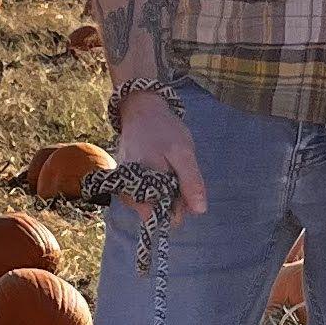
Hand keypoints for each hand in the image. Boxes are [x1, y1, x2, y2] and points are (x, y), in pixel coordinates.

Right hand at [114, 88, 207, 218]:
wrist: (141, 108)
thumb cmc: (162, 129)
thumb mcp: (183, 153)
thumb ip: (190, 182)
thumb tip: (200, 211)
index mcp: (142, 186)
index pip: (160, 216)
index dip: (177, 207)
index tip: (185, 189)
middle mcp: (128, 190)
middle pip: (155, 210)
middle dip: (172, 197)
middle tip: (177, 170)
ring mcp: (125, 185)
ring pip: (152, 201)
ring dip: (165, 189)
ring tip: (169, 166)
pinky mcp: (126, 180)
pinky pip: (145, 190)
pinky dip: (157, 183)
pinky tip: (162, 167)